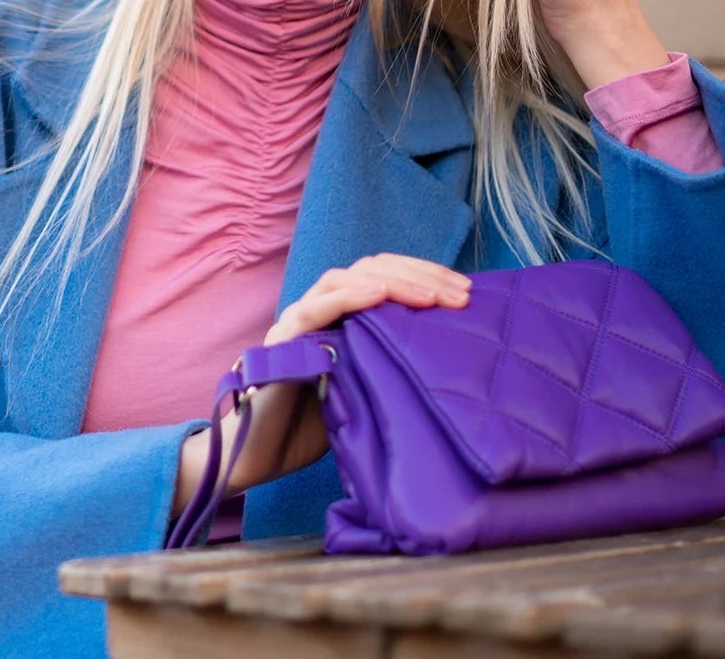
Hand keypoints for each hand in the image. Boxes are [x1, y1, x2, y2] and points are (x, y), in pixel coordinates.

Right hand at [171, 256, 470, 516]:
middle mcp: (319, 310)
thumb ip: (388, 363)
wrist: (260, 454)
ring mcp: (298, 322)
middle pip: (370, 270)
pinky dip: (345, 297)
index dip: (423, 275)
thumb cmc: (315, 425)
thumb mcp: (367, 388)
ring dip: (391, 282)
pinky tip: (375, 294)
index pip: (383, 276)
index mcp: (342, 317)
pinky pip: (313, 311)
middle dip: (419, 276)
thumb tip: (448, 354)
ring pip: (343, 279)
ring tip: (429, 296)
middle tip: (460, 296)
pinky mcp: (282, 342)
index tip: (465, 292)